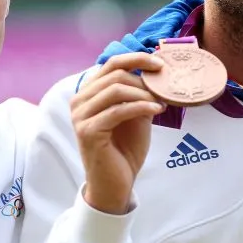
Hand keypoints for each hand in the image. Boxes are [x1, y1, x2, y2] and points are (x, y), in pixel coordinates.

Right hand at [71, 53, 165, 215]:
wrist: (115, 183)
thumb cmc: (124, 149)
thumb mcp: (135, 115)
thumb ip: (138, 94)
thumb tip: (156, 73)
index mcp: (88, 93)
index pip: (110, 63)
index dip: (136, 58)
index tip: (160, 64)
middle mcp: (79, 101)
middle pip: (114, 75)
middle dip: (143, 80)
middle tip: (163, 90)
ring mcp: (80, 116)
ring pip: (115, 90)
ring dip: (143, 94)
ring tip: (160, 102)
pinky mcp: (88, 131)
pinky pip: (118, 110)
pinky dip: (141, 107)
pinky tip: (157, 110)